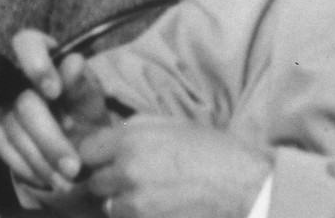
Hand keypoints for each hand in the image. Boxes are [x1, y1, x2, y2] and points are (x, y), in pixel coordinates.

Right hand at [0, 30, 115, 195]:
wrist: (75, 145)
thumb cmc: (83, 111)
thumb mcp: (91, 99)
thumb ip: (81, 83)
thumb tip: (74, 62)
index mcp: (41, 52)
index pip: (26, 42)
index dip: (36, 64)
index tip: (54, 91)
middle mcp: (13, 74)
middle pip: (23, 102)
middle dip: (50, 138)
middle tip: (74, 167)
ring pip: (13, 131)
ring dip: (42, 160)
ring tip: (68, 180)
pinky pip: (3, 148)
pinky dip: (28, 167)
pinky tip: (49, 178)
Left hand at [82, 119, 269, 217]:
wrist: (248, 189)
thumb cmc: (217, 153)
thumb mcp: (173, 126)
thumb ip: (135, 130)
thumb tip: (110, 139)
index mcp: (131, 140)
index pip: (86, 152)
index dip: (96, 158)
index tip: (104, 163)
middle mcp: (127, 171)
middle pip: (95, 184)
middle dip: (110, 184)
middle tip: (135, 184)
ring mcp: (136, 204)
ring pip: (112, 209)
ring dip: (125, 206)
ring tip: (154, 199)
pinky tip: (164, 211)